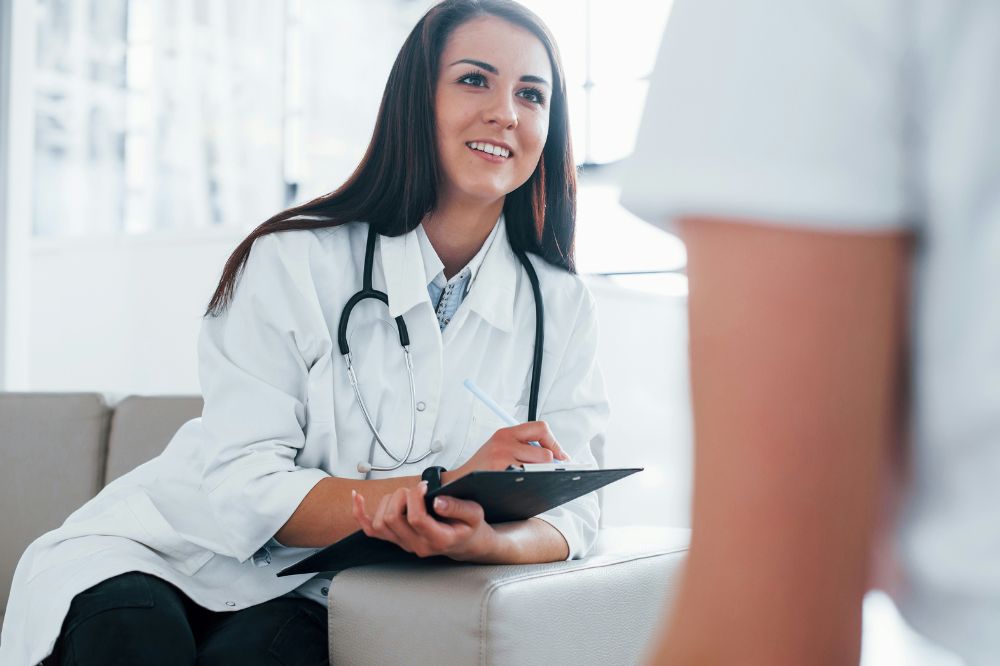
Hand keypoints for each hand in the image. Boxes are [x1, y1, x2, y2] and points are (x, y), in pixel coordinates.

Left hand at [351, 481, 496, 560]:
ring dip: (389, 500)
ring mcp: (404, 544)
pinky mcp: (395, 539)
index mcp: (437, 539)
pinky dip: (360, 512)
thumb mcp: (474, 514)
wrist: (465, 542)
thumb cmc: (469, 527)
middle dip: (402, 495)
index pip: (416, 519)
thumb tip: (437, 501)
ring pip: (380, 521)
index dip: (416, 497)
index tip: (424, 486)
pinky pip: (370, 529)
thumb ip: (458, 507)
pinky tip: (357, 496)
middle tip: (417, 489)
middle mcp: (417, 545)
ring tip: (407, 495)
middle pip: (393, 518)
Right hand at [450, 421, 568, 479]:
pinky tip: (527, 489)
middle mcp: (504, 441)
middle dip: (549, 467)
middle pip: (545, 453)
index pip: (541, 428)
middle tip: (548, 475)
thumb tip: (558, 456)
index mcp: (505, 432)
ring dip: (541, 477)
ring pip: (540, 468)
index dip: (554, 443)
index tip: (561, 456)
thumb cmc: (481, 469)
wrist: (456, 484)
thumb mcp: (499, 448)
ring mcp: (501, 457)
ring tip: (535, 482)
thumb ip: (523, 447)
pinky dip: (531, 486)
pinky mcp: (499, 472)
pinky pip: (528, 480)